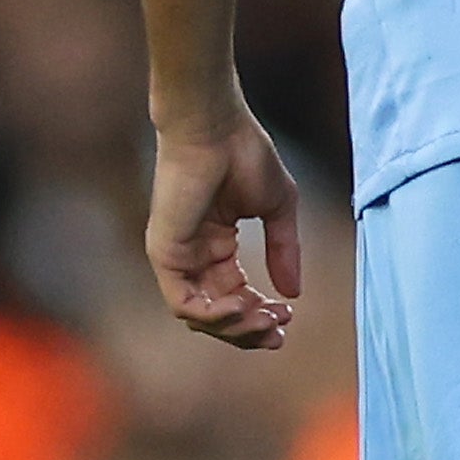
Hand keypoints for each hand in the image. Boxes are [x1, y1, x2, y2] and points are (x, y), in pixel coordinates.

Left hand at [145, 109, 302, 349]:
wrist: (217, 127)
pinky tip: (244, 305)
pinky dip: (214, 313)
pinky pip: (184, 303)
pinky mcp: (165, 254)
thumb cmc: (246, 154)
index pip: (235, 296)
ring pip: (200, 316)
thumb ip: (284, 250)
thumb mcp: (278, 208)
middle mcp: (193, 258)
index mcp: (216, 247)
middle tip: (279, 332)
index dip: (261, 313)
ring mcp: (177, 258)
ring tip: (266, 318)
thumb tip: (294, 293)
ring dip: (235, 326)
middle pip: (218, 314)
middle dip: (250, 330)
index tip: (290, 316)